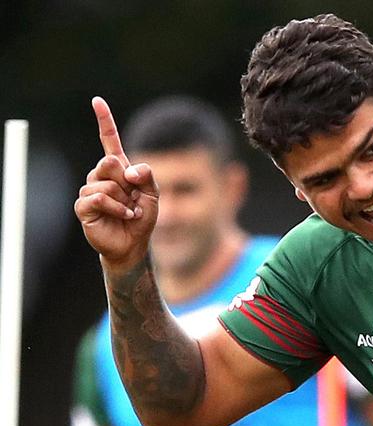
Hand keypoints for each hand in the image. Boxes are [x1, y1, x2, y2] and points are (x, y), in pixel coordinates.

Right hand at [74, 97, 158, 269]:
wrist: (133, 243)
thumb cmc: (142, 216)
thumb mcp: (153, 193)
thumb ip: (146, 175)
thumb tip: (128, 170)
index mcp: (118, 168)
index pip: (109, 140)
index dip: (104, 120)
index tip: (97, 100)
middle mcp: (101, 176)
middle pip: (109, 162)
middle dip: (126, 182)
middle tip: (132, 197)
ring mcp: (90, 190)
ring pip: (106, 183)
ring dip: (124, 199)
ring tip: (128, 210)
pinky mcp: (84, 206)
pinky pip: (99, 198)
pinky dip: (117, 207)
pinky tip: (123, 215)